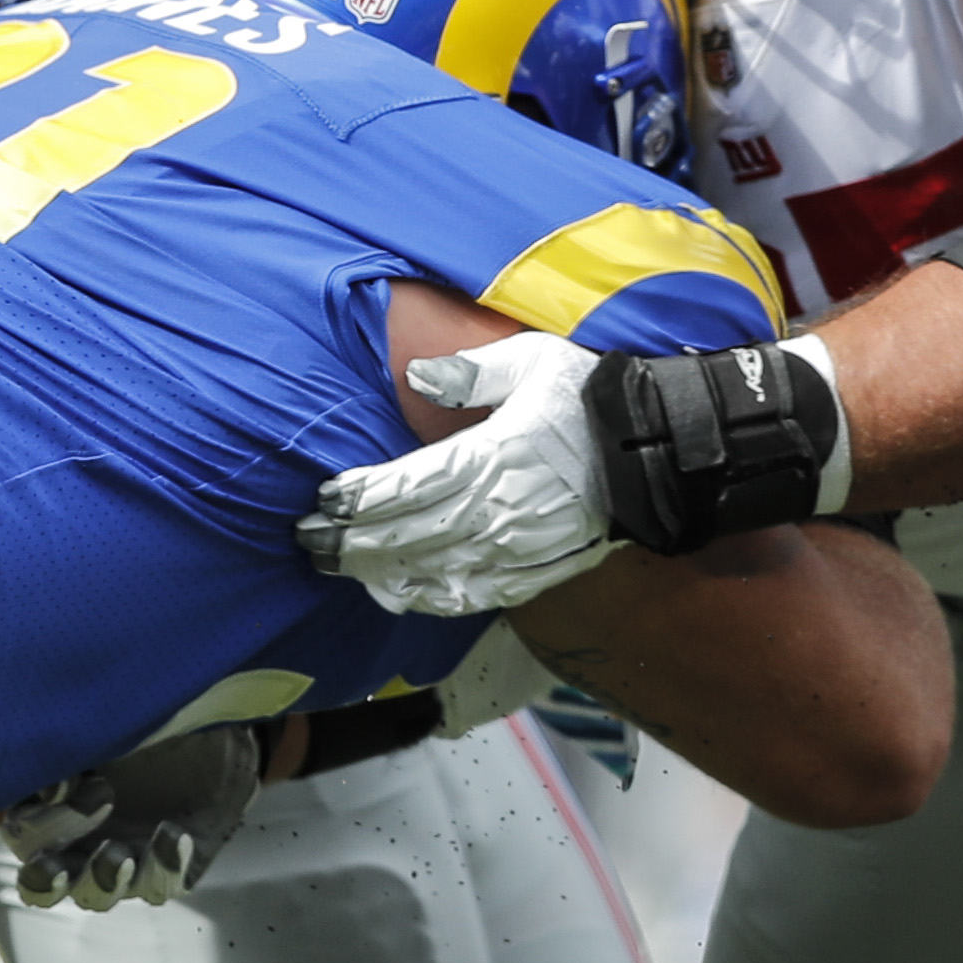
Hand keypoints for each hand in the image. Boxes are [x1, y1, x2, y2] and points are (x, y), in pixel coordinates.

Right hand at [0, 725, 260, 909]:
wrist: (215, 720)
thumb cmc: (148, 719)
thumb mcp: (105, 728)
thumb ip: (69, 752)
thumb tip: (49, 785)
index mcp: (54, 807)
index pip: (20, 834)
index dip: (33, 824)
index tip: (63, 789)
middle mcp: (80, 844)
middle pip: (42, 884)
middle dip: (48, 876)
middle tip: (66, 855)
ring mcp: (124, 861)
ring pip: (96, 897)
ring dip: (102, 881)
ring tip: (121, 855)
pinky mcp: (169, 869)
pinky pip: (158, 886)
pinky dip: (163, 866)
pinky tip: (174, 833)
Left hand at [299, 331, 614, 615]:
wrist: (655, 451)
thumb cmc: (588, 399)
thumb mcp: (532, 361)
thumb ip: (470, 372)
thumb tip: (417, 375)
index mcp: (492, 456)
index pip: (405, 487)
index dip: (358, 498)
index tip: (323, 499)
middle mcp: (498, 511)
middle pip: (406, 538)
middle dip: (349, 543)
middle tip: (307, 542)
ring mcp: (516, 549)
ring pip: (431, 575)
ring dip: (378, 575)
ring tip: (341, 569)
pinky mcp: (535, 573)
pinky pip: (472, 597)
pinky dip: (429, 600)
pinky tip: (400, 594)